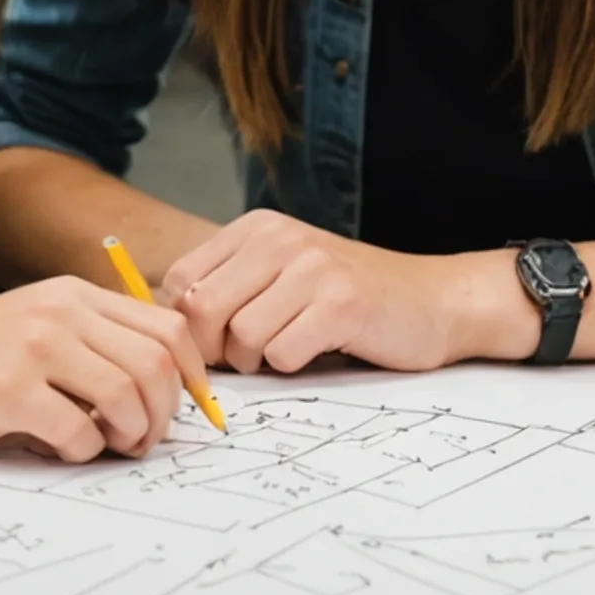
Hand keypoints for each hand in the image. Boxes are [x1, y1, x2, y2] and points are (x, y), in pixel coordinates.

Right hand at [0, 276, 209, 461]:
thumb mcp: (32, 325)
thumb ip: (89, 344)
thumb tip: (159, 393)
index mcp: (73, 294)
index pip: (167, 327)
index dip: (192, 374)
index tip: (186, 408)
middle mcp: (60, 312)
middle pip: (157, 363)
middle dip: (165, 413)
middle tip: (144, 439)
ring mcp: (33, 348)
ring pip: (127, 395)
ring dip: (131, 434)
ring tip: (111, 446)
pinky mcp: (7, 391)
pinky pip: (78, 431)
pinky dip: (83, 451)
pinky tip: (61, 448)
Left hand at [159, 210, 523, 374]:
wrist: (433, 301)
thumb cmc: (348, 299)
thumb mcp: (281, 276)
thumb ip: (227, 291)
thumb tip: (162, 334)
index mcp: (257, 229)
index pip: (178, 283)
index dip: (188, 328)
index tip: (217, 345)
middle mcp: (281, 238)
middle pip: (200, 312)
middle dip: (216, 351)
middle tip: (251, 357)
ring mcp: (312, 268)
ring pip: (240, 338)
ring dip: (260, 361)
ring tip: (294, 346)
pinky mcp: (341, 303)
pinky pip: (283, 355)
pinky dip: (296, 366)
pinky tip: (323, 348)